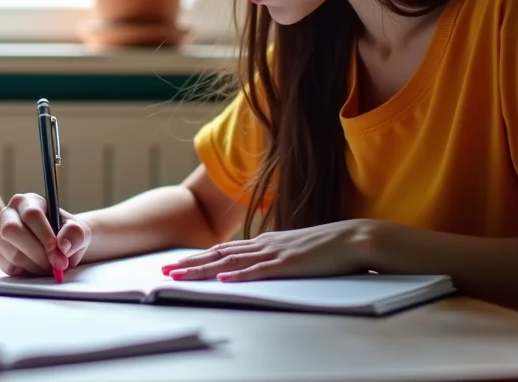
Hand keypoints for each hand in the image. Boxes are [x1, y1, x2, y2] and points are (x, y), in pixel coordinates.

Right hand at [0, 193, 89, 276]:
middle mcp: (9, 213)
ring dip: (34, 265)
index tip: (58, 251)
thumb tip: (63, 245)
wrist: (58, 249)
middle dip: (36, 252)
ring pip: (10, 251)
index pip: (31, 214)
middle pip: (12, 230)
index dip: (44, 235)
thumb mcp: (79, 233)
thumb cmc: (67, 236)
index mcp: (28, 201)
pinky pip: (6, 265)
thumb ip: (75, 234)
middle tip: (54, 265)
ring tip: (49, 266)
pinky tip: (36, 267)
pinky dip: (25, 271)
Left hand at [163, 219, 380, 281]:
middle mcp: (264, 245)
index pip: (223, 250)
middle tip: (164, 271)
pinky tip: (223, 281)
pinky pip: (260, 272)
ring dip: (204, 270)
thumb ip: (274, 256)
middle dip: (189, 264)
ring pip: (231, 263)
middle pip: (218, 255)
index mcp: (264, 242)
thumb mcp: (293, 250)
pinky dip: (240, 276)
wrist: (353, 237)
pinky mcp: (290, 264)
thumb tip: (256, 266)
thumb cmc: (326, 247)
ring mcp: (275, 253)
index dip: (197, 257)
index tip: (176, 264)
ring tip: (181, 275)